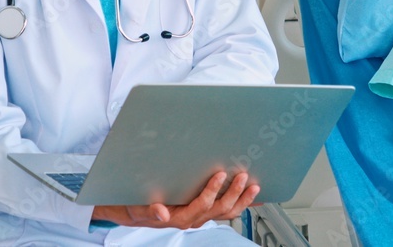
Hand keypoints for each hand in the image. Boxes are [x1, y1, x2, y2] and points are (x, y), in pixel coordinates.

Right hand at [92, 171, 258, 228]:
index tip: (220, 175)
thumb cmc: (140, 207)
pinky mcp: (207, 211)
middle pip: (220, 209)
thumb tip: (162, 212)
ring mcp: (203, 215)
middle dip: (234, 193)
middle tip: (242, 176)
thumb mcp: (139, 207)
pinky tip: (253, 197)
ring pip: (227, 211)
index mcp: (181, 217)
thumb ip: (150, 210)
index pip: (201, 205)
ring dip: (242, 200)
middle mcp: (195, 218)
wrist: (138, 212)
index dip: (212, 191)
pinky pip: (228, 209)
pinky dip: (242, 203)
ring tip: (254, 186)